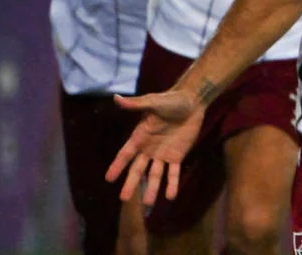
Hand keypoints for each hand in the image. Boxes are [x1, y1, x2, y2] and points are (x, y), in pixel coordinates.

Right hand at [105, 89, 205, 205]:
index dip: (117, 166)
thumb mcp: (153, 101)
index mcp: (140, 136)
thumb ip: (136, 104)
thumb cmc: (171, 100)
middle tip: (124, 199)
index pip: (126, 154)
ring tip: (149, 203)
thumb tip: (116, 98)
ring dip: (152, 188)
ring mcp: (163, 154)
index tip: (108, 179)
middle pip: (138, 169)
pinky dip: (172, 184)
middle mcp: (149, 148)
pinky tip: (170, 196)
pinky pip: (173, 172)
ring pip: (155, 174)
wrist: (192, 102)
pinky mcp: (177, 156)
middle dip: (131, 183)